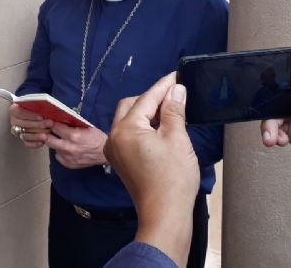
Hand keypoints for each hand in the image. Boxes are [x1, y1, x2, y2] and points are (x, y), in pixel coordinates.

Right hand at [9, 104, 53, 148]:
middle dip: (37, 125)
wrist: (39, 114)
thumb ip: (38, 105)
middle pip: (23, 124)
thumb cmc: (37, 108)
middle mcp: (14, 121)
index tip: (41, 117)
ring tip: (46, 135)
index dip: (30, 115)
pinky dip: (34, 143)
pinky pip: (27, 143)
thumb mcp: (37, 104)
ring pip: (24, 135)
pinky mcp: (23, 139)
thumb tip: (45, 107)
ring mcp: (18, 131)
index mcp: (14, 110)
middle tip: (49, 124)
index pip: (19, 112)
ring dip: (36, 135)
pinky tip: (42, 142)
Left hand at [46, 124, 107, 168]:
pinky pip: (59, 157)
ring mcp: (68, 157)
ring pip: (53, 149)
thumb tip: (61, 120)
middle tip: (46, 132)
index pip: (56, 128)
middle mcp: (69, 147)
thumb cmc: (97, 138)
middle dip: (47, 134)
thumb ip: (72, 125)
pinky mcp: (69, 164)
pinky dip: (60, 152)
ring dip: (55, 144)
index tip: (50, 123)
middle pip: (49, 140)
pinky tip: (65, 149)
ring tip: (59, 140)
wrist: (105, 153)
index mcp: (74, 136)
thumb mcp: (86, 127)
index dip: (52, 124)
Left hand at [104, 72, 196, 267]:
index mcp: (126, 129)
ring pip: (129, 119)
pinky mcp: (121, 161)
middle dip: (152, 98)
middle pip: (132, 106)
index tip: (176, 76)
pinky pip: (129, 134)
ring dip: (148, 112)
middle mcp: (114, 137)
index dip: (163, 86)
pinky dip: (143, 127)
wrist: (165, 214)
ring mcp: (115, 150)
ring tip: (171, 110)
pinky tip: (161, 128)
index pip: (146, 99)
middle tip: (175, 95)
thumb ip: (174, 110)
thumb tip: (176, 90)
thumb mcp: (177, 138)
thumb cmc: (172, 180)